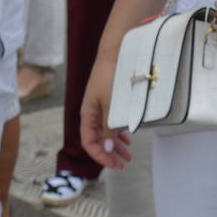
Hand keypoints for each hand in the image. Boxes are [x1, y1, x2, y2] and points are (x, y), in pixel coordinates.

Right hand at [79, 51, 131, 168]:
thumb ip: (109, 128)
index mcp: (87, 114)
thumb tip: (107, 149)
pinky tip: (127, 138)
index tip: (114, 164)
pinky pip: (111, 122)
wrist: (115, 52)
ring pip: (106, 132)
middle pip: (98, 140)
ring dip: (116, 145)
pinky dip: (119, 133)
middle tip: (123, 164)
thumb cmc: (110, 76)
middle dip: (110, 154)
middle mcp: (92, 113)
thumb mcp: (111, 105)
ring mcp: (100, 107)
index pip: (89, 142)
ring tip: (128, 156)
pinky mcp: (109, 101)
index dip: (100, 156)